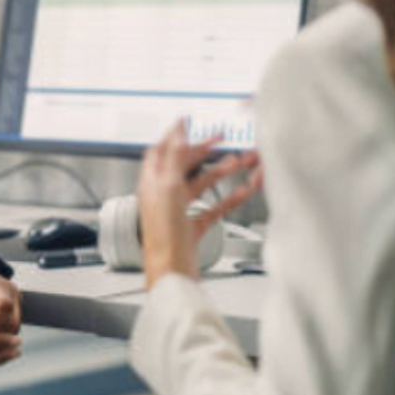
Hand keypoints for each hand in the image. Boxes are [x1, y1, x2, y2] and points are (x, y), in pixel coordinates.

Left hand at [136, 120, 262, 288]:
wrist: (171, 273)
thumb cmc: (163, 237)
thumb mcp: (168, 189)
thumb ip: (173, 159)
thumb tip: (177, 134)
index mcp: (152, 184)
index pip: (160, 150)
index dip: (174, 134)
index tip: (188, 121)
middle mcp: (163, 196)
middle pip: (184, 165)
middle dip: (204, 151)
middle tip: (220, 139)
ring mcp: (178, 212)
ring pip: (202, 185)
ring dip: (220, 172)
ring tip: (239, 162)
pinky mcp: (193, 228)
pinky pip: (213, 207)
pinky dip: (228, 198)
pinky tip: (242, 191)